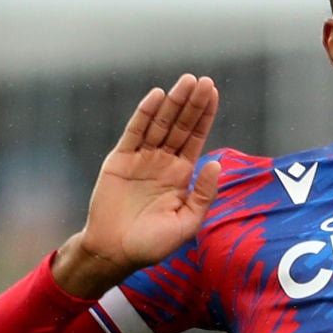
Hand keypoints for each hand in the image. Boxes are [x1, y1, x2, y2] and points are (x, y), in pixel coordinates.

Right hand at [55, 73, 223, 296]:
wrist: (115, 252)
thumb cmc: (153, 244)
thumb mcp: (187, 222)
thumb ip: (203, 194)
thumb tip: (217, 164)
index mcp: (181, 175)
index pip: (196, 137)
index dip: (204, 115)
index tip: (213, 92)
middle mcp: (162, 162)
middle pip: (180, 125)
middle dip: (192, 103)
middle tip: (202, 80)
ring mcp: (141, 159)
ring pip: (160, 124)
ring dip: (173, 103)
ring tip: (186, 82)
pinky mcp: (120, 160)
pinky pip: (134, 132)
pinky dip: (145, 114)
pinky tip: (157, 97)